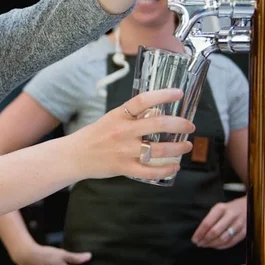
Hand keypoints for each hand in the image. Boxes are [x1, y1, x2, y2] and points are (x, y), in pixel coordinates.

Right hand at [69, 88, 194, 181]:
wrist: (74, 156)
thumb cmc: (94, 136)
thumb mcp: (110, 119)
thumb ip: (132, 117)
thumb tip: (158, 112)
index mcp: (119, 115)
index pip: (142, 100)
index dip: (162, 95)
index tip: (178, 93)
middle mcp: (122, 131)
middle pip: (157, 125)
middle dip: (179, 124)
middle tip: (190, 125)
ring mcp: (123, 150)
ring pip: (158, 150)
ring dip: (178, 148)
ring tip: (186, 146)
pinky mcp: (123, 168)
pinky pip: (149, 171)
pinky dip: (166, 170)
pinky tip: (174, 167)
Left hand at [192, 197, 246, 248]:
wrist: (248, 206)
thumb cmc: (229, 208)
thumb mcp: (218, 208)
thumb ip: (210, 218)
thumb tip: (199, 233)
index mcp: (221, 208)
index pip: (207, 223)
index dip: (199, 233)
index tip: (194, 239)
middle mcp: (230, 215)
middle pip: (215, 231)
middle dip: (205, 240)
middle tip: (199, 244)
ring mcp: (239, 224)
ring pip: (224, 238)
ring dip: (213, 244)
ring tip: (206, 245)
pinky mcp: (245, 231)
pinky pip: (232, 242)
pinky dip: (222, 246)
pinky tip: (216, 246)